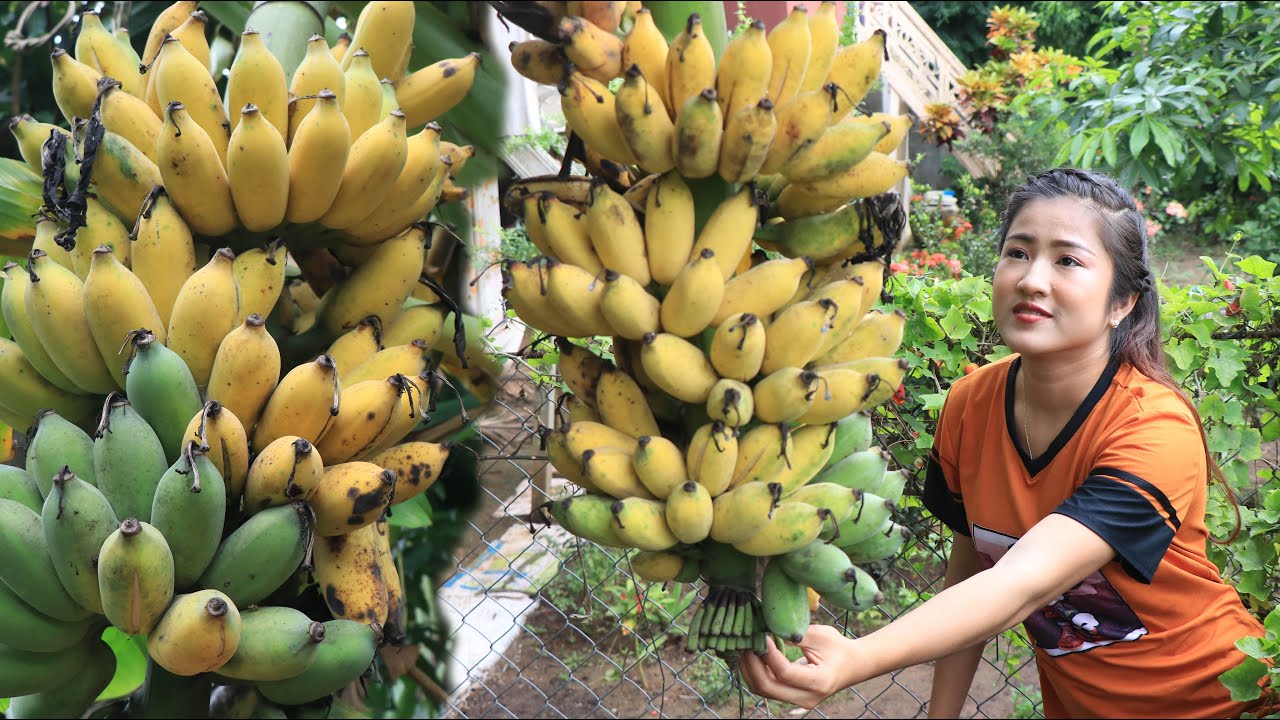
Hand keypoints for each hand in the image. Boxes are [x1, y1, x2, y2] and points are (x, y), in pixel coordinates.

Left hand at [738, 625, 864, 709]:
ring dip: (750, 670)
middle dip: (751, 664)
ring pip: (763, 691)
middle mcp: (807, 697)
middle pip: (767, 688)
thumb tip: (768, 628)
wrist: (853, 666)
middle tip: (746, 642)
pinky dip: (756, 673)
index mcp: (818, 682)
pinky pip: (767, 689)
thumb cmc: (839, 647)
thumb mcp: (821, 635)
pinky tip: (753, 655)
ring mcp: (799, 701)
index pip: (784, 672)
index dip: (768, 654)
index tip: (761, 634)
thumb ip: (795, 634)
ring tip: (746, 647)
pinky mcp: (792, 697)